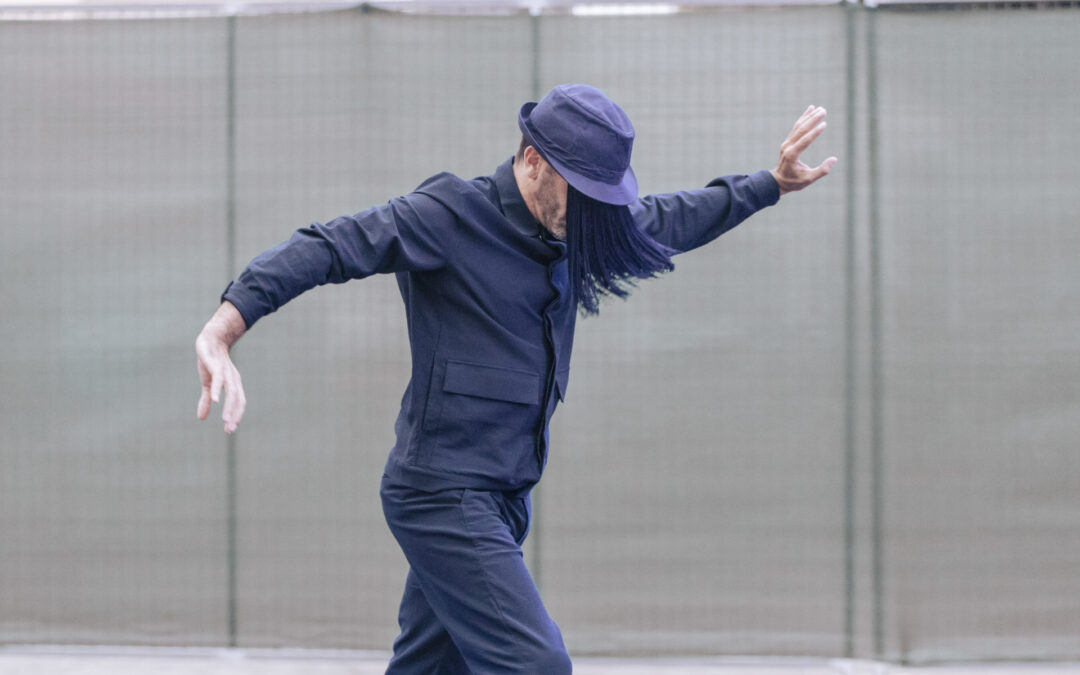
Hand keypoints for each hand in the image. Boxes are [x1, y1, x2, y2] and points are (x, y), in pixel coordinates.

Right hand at [195, 302, 246, 433]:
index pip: (238, 403)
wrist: (210, 339)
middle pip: (237, 399)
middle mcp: (233, 379)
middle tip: (229, 430)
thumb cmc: (211, 362)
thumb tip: (202, 418)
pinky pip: (219, 379)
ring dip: (229, 406)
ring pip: (231, 391)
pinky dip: (218, 390)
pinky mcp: (216, 364)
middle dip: (234, 415)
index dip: (235, 416)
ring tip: (225, 420)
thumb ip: (207, 400)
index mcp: (233, 384)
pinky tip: (216, 400)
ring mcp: (226, 372)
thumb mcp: (208, 384)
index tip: (229, 430)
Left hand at [770, 105, 837, 195]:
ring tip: (820, 108)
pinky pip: (796, 127)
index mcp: (792, 155)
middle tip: (824, 110)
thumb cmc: (794, 182)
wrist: (778, 181)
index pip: (804, 141)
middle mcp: (788, 147)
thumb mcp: (808, 179)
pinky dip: (803, 118)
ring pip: (798, 126)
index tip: (824, 124)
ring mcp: (787, 143)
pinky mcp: (788, 141)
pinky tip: (810, 110)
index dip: (814, 132)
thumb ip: (821, 171)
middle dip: (813, 119)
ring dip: (809, 116)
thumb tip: (834, 159)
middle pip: (801, 130)